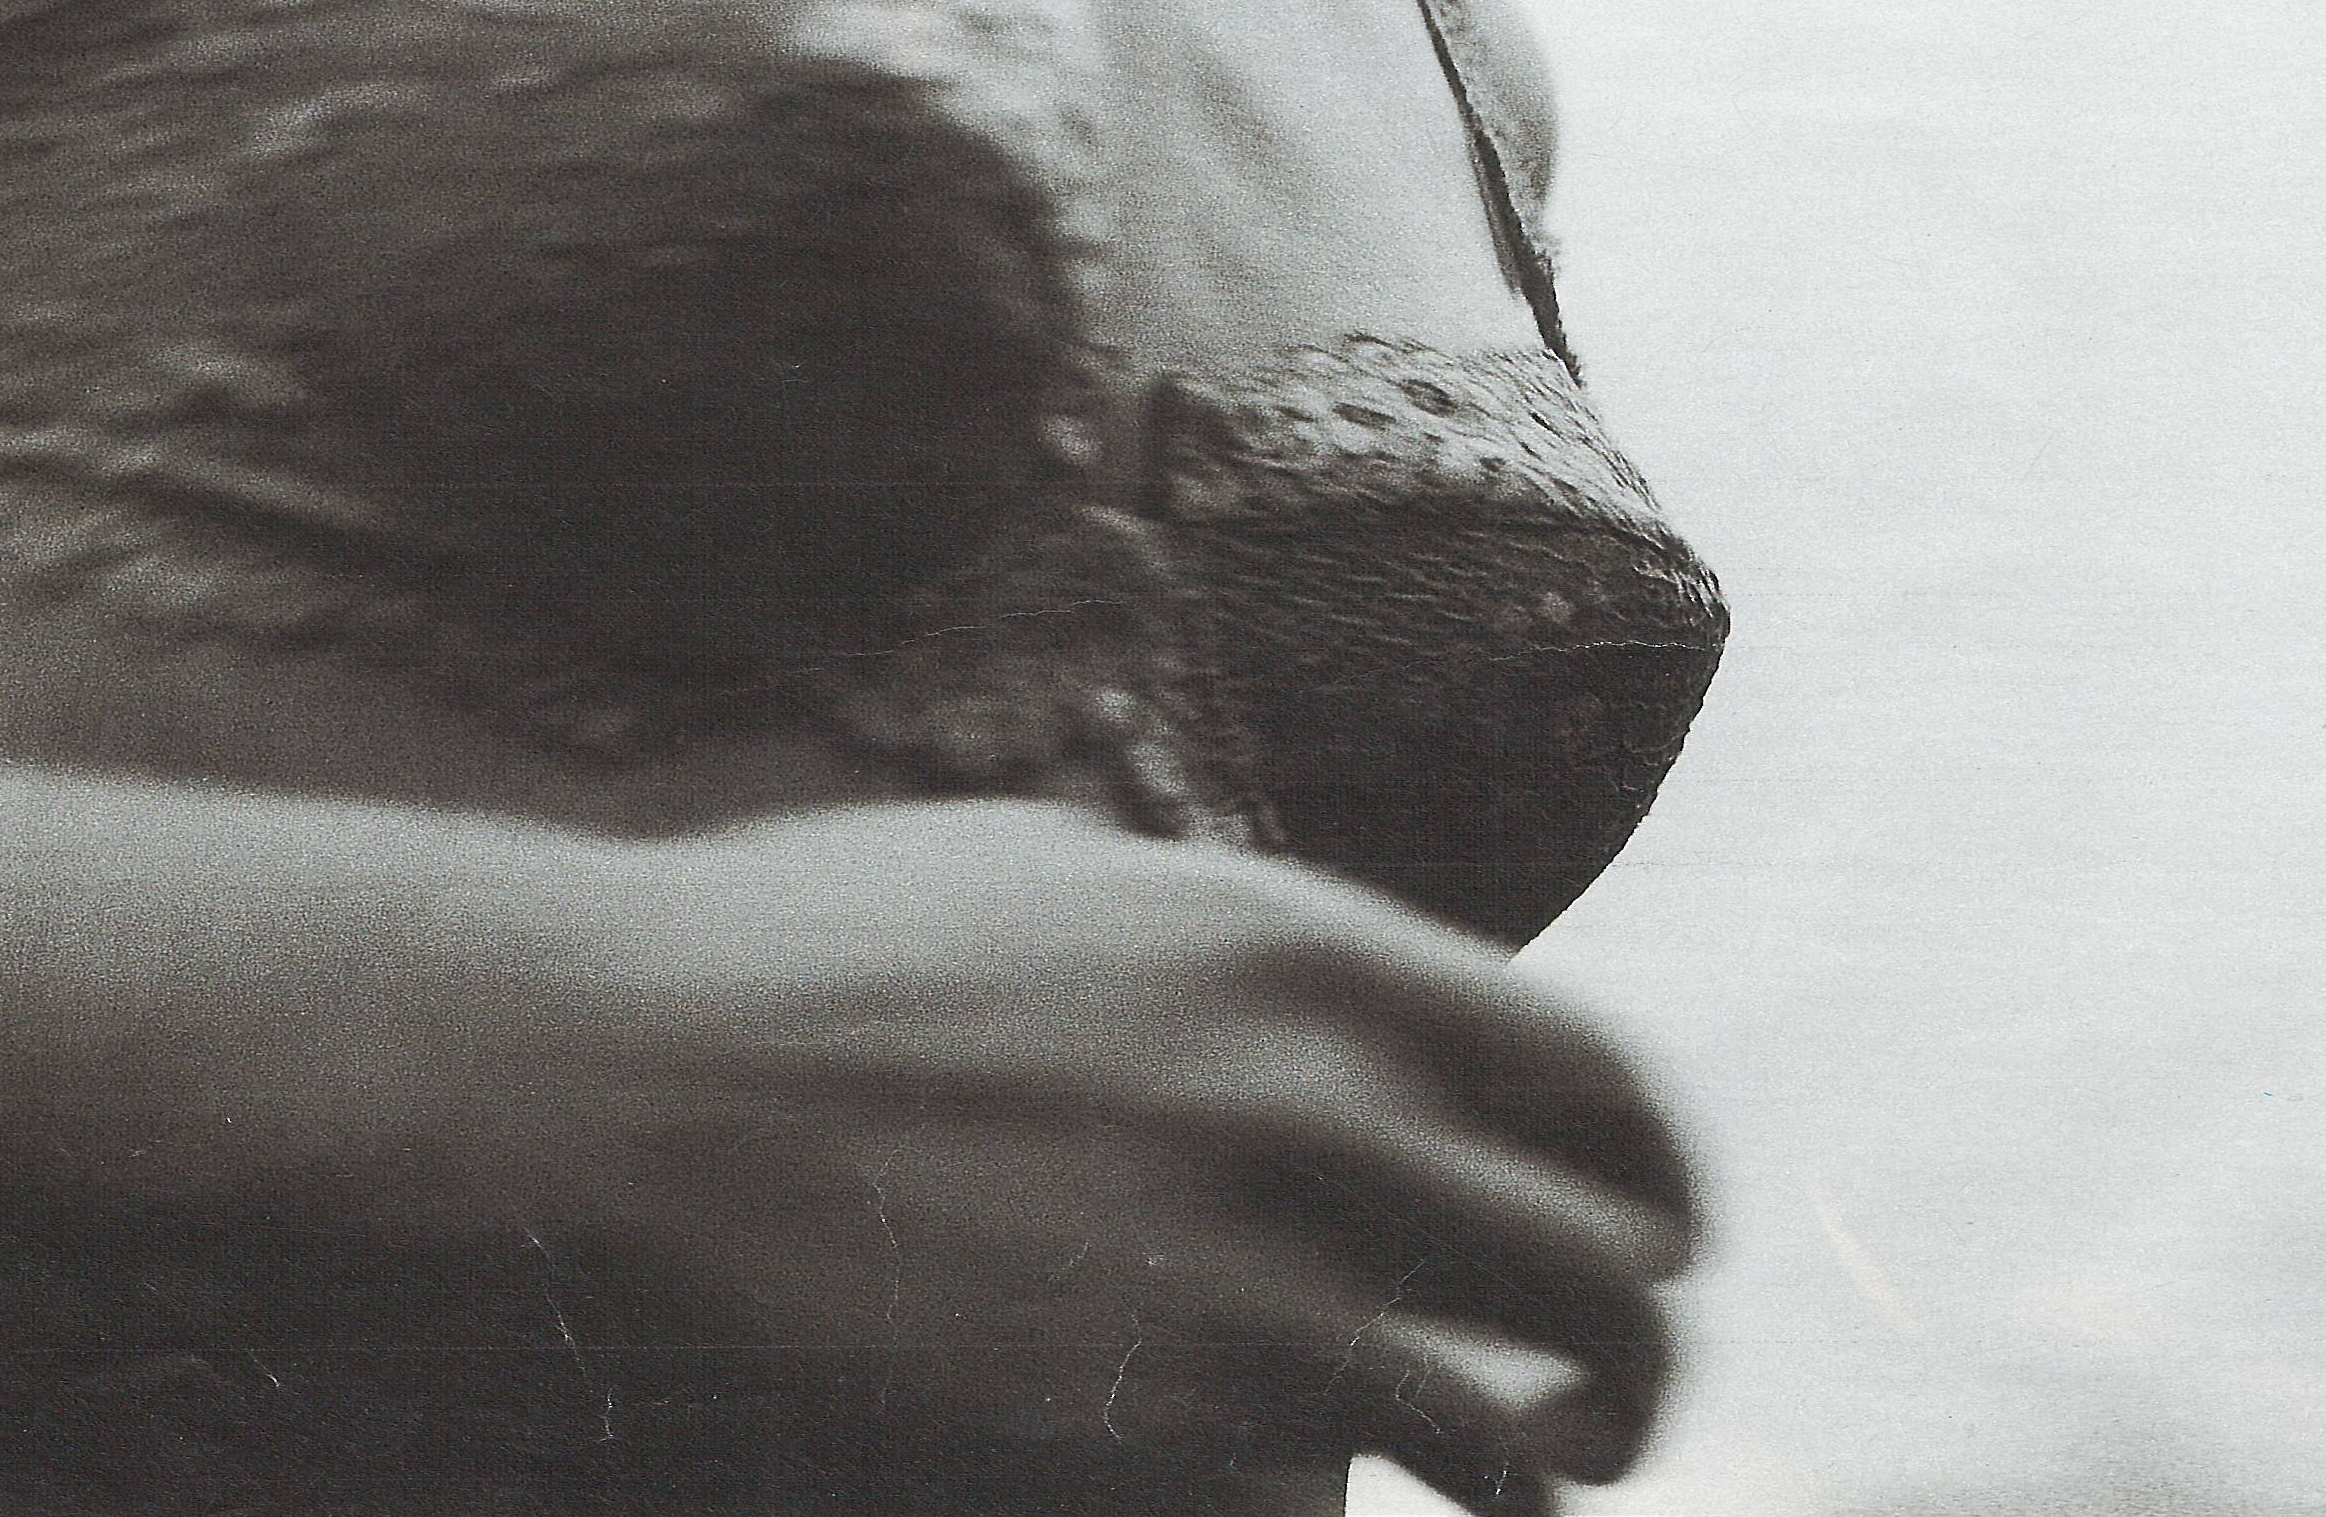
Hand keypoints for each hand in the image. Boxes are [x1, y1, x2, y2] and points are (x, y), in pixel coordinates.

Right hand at [534, 801, 1698, 1504]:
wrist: (660, 1057)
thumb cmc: (843, 935)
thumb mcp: (1076, 872)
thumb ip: (1237, 944)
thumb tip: (1327, 999)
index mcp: (1303, 945)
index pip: (1598, 1070)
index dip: (1666, 1169)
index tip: (1663, 1227)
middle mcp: (1309, 1099)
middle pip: (1608, 1269)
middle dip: (1641, 1349)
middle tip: (1607, 1393)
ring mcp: (1234, 1270)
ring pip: (1514, 1432)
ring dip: (1545, 1470)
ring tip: (1526, 1481)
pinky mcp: (1142, 1412)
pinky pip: (1335, 1502)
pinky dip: (1356, 1507)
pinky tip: (1326, 1491)